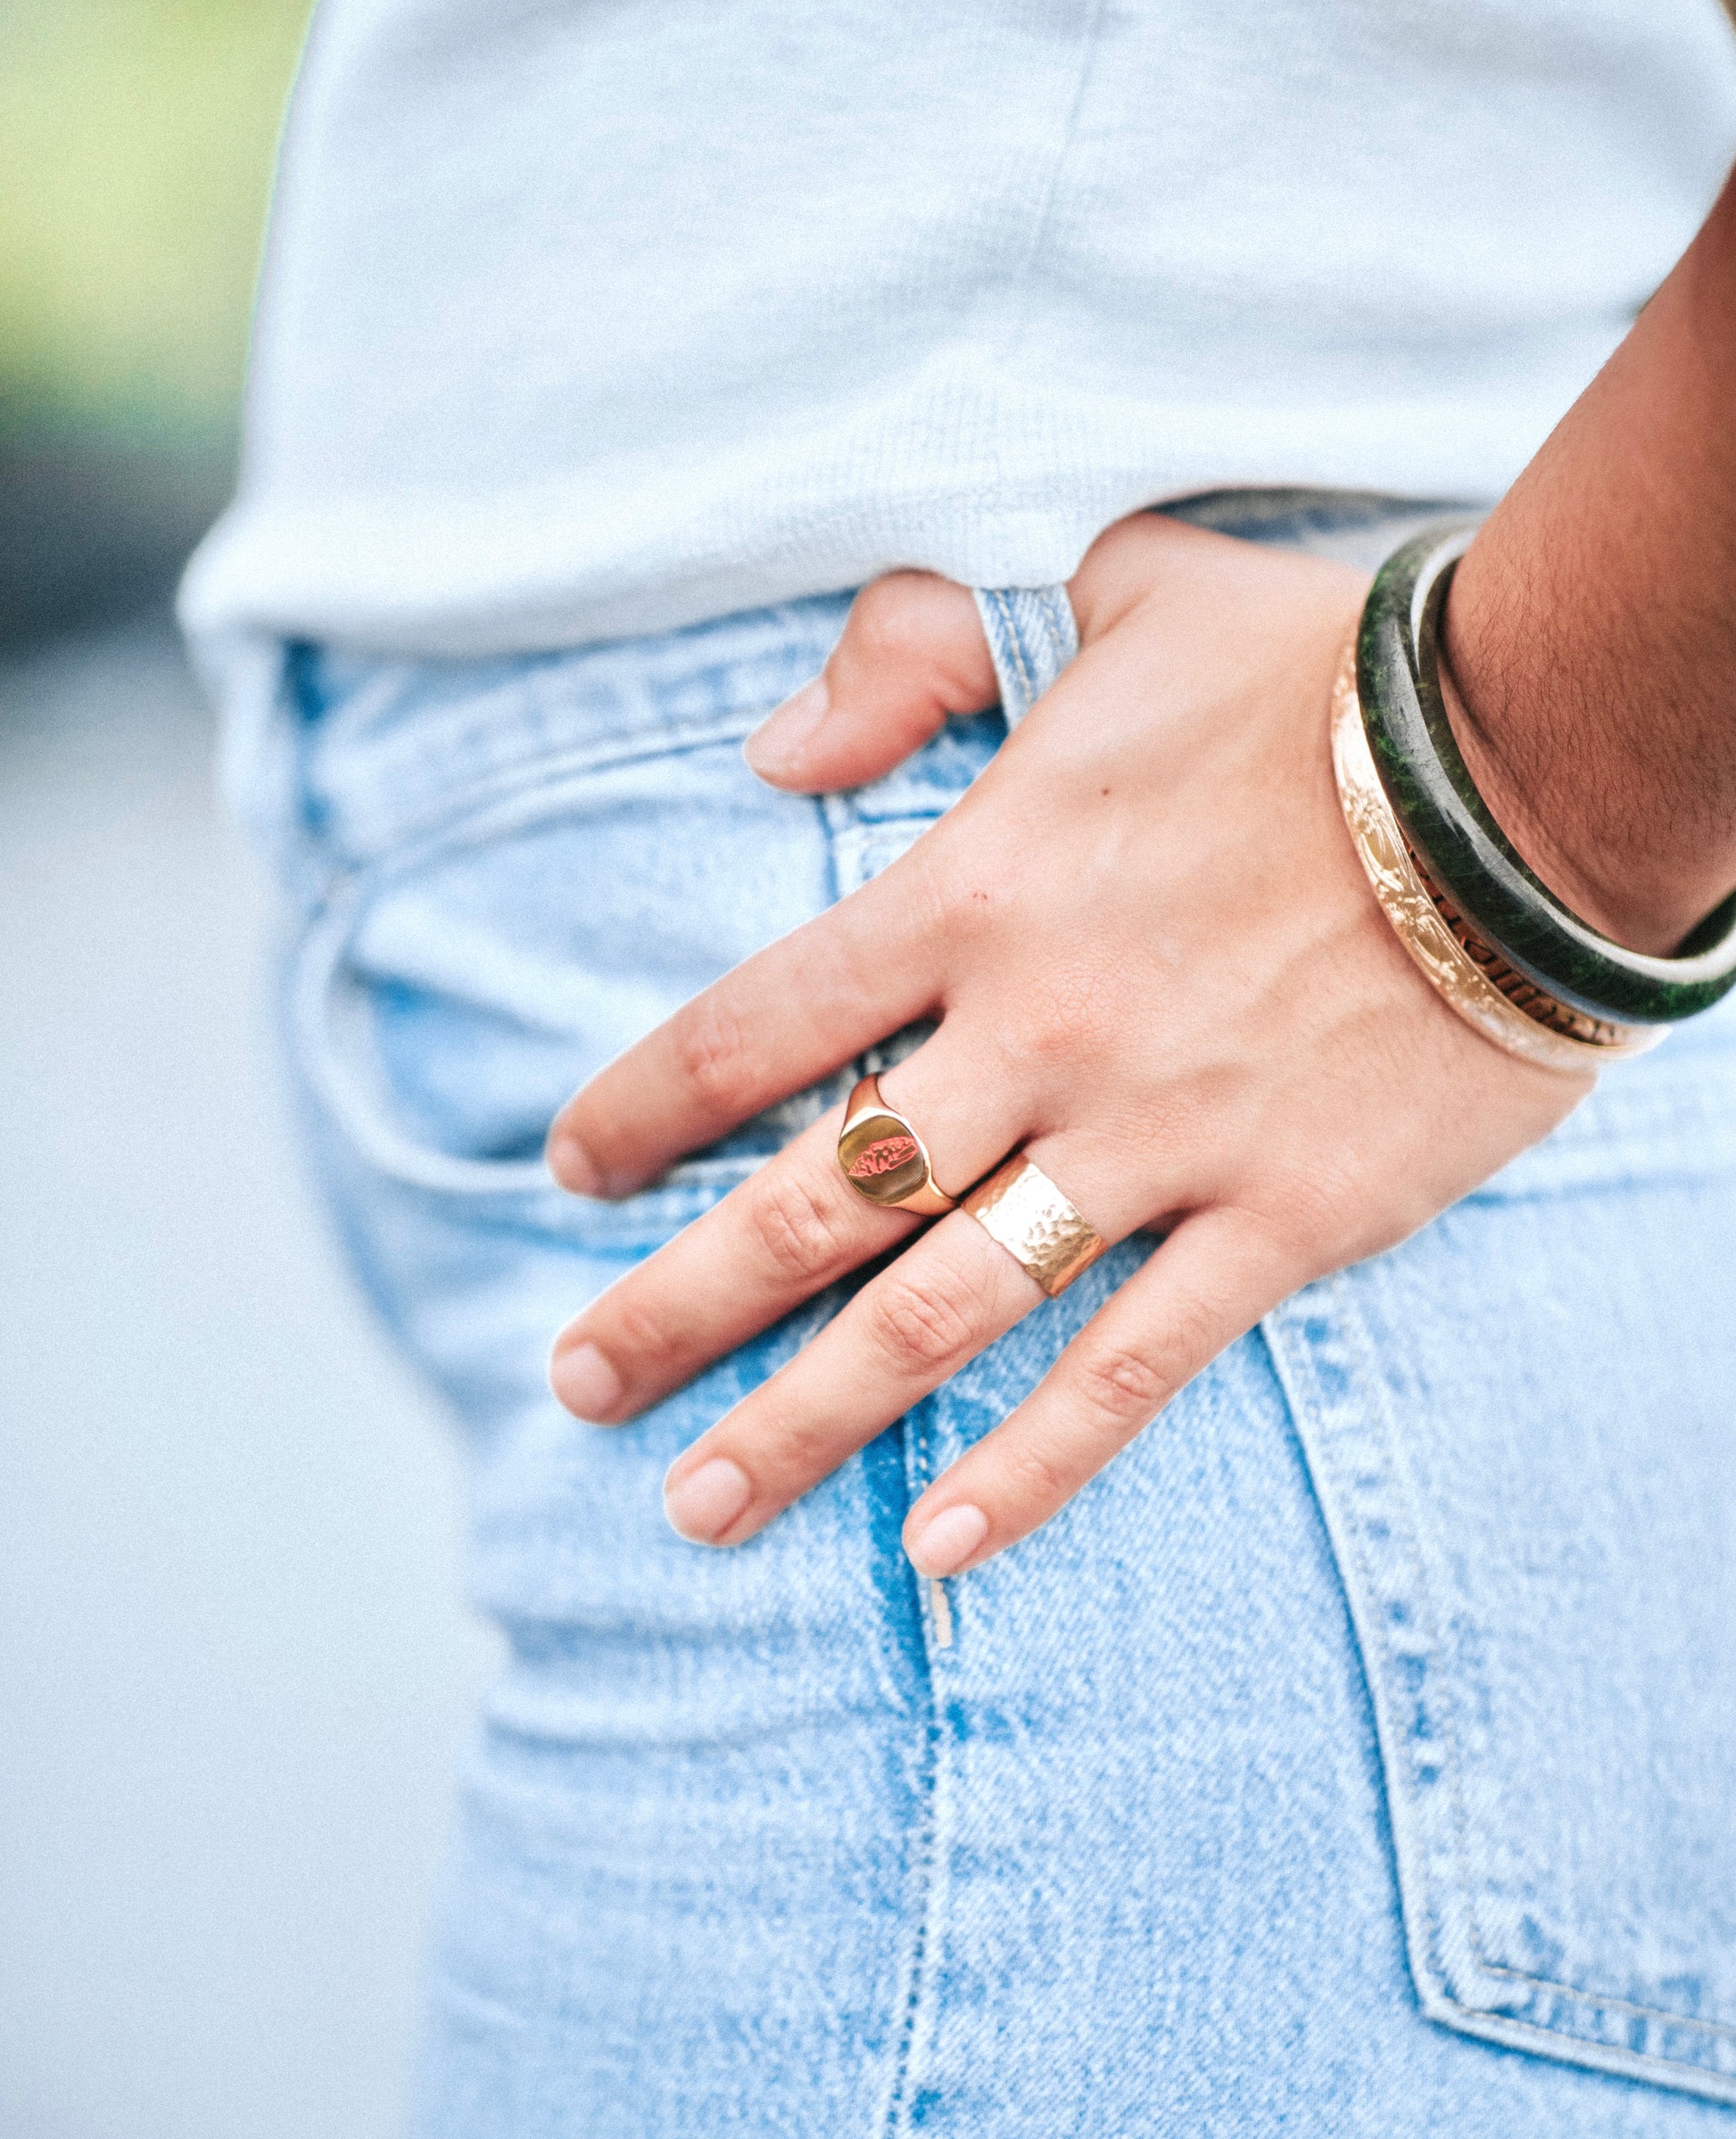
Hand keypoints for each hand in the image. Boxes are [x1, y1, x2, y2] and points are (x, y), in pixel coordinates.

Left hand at [545, 513, 1584, 1577]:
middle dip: (676, 1306)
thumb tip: (772, 745)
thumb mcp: (1105, 590)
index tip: (570, 1176)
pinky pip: (1134, 1369)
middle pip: (813, 1200)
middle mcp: (1039, 1035)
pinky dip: (1036, 1467)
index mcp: (978, 890)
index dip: (644, 1108)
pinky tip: (939, 1547)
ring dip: (806, 1419)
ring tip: (699, 1508)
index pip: (760, 1025)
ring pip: (942, 1312)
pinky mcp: (1280, 1219)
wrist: (1546, 759)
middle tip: (575, 1387)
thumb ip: (918, 646)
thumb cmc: (1322, 675)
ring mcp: (1157, 1140)